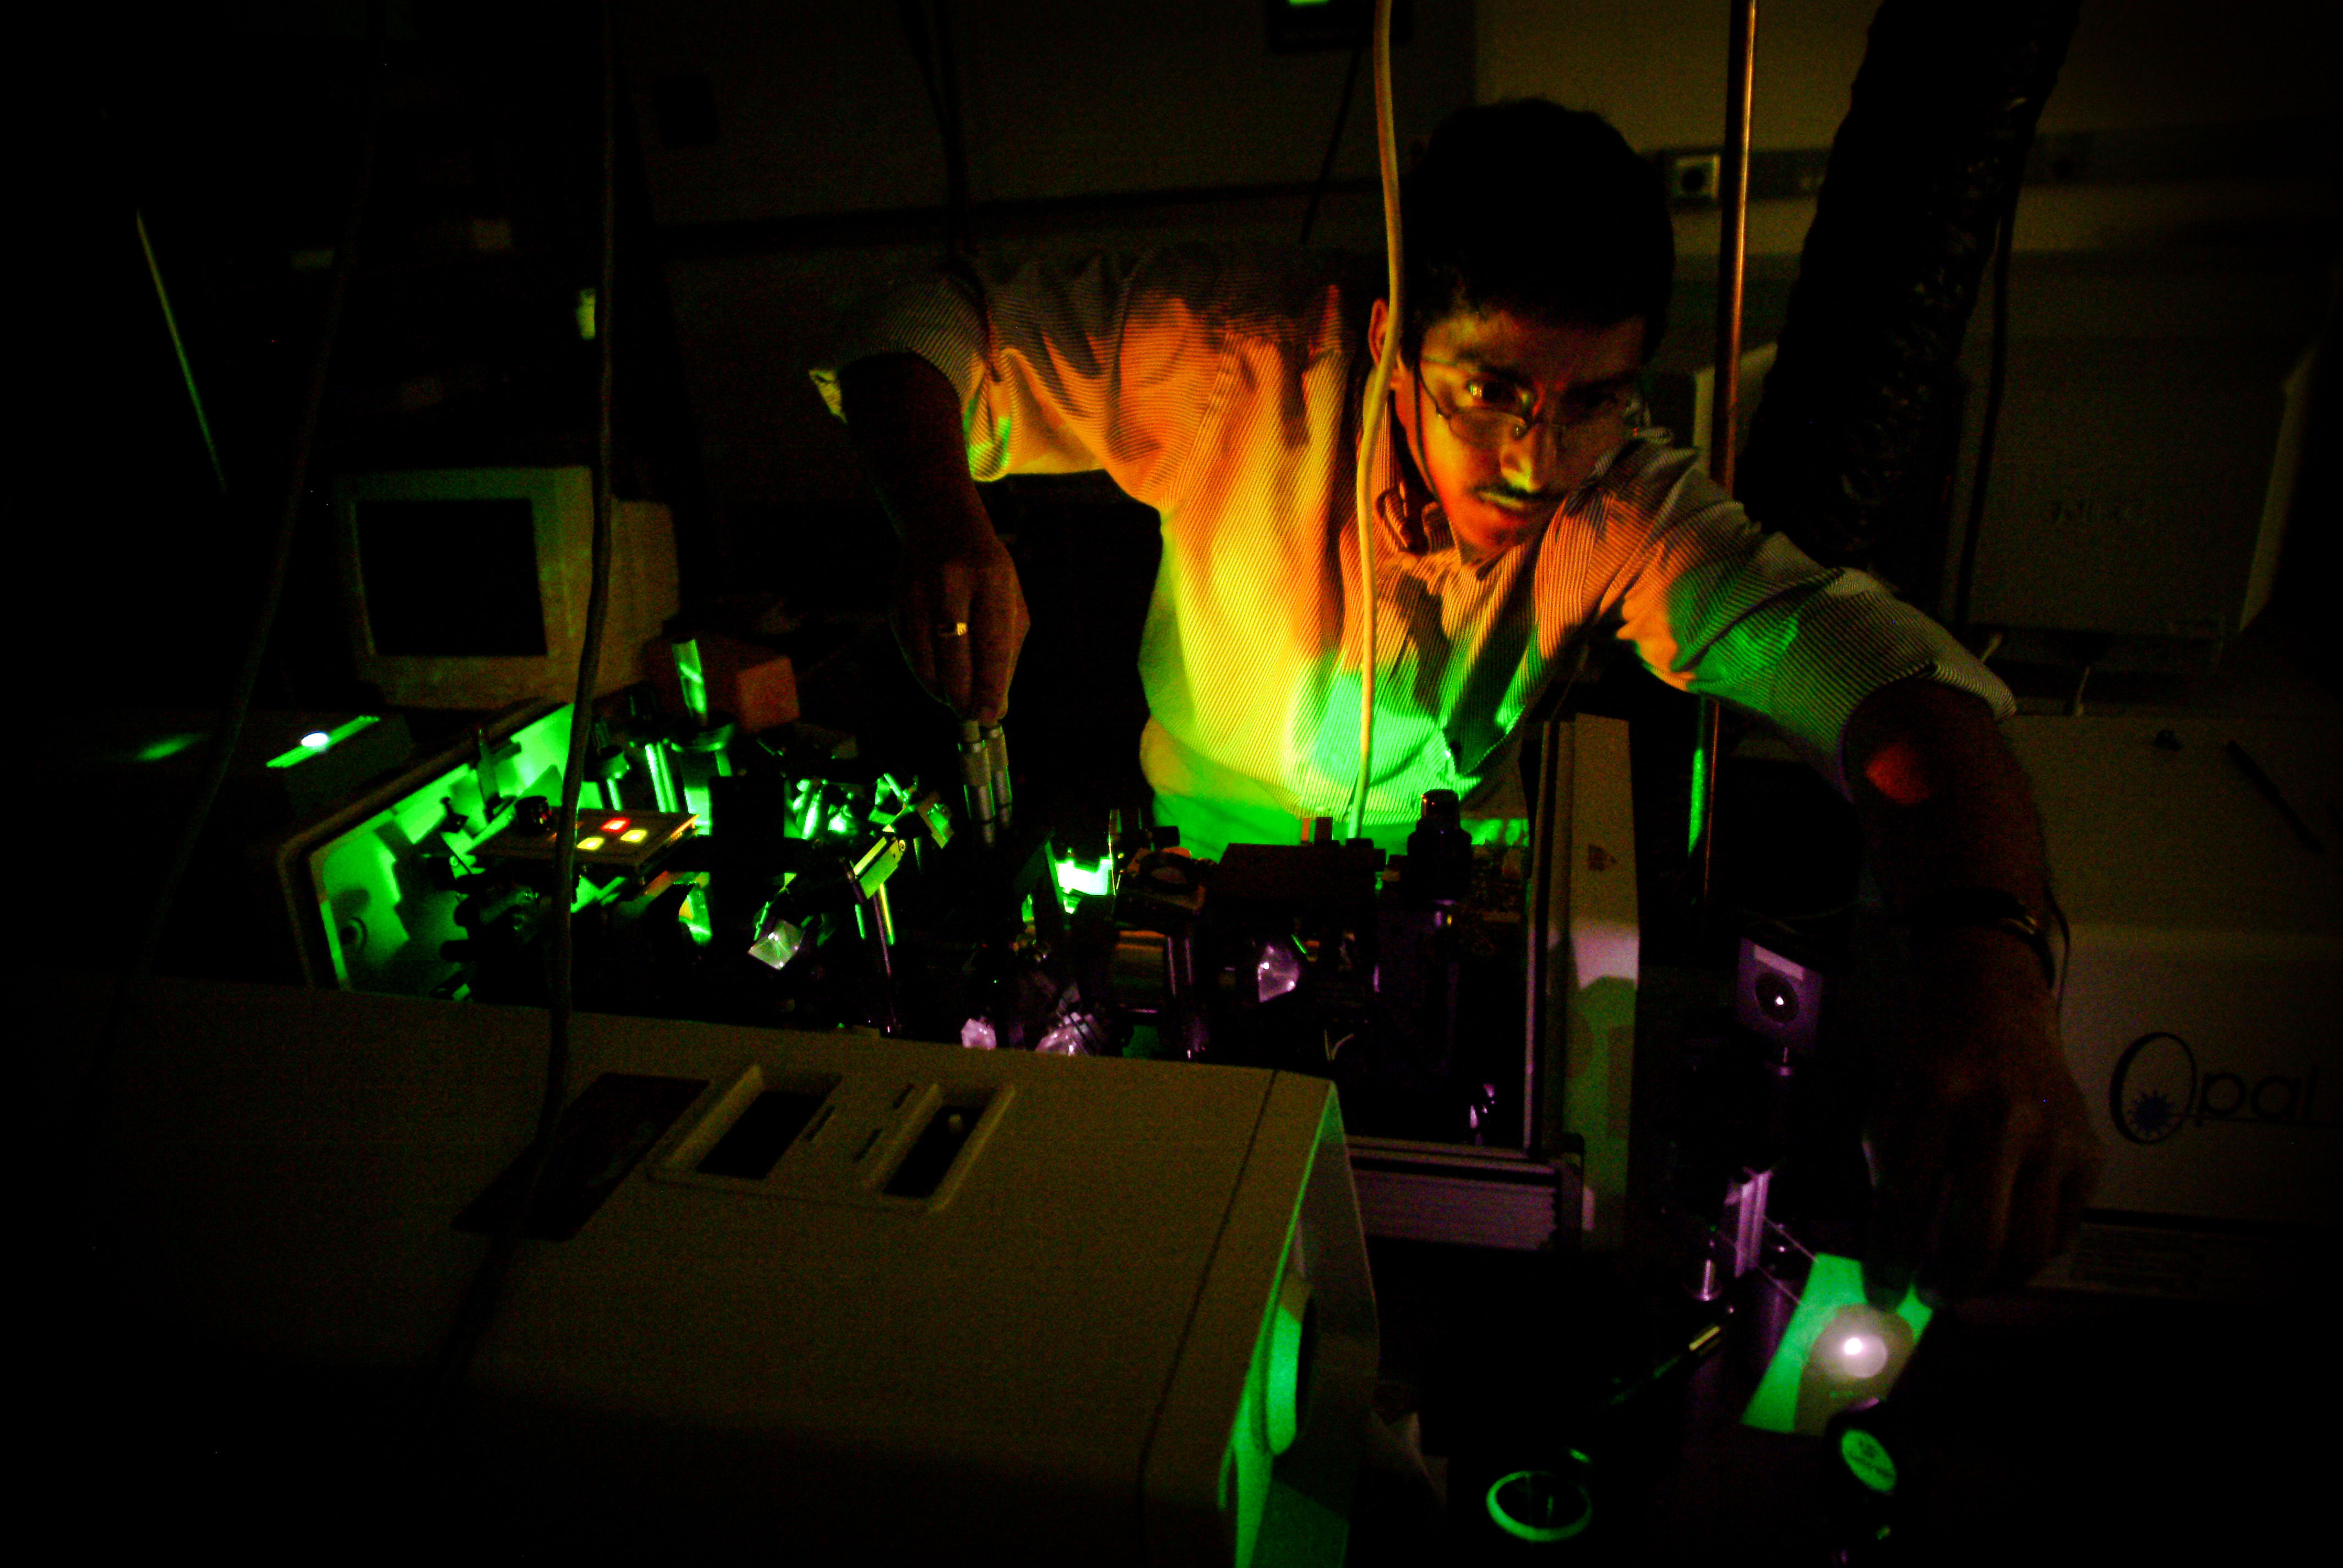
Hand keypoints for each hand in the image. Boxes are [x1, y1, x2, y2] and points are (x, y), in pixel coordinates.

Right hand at [892, 532, 1029, 721]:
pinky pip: (909, 652)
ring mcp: (917, 591)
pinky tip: (938, 680)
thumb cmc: (987, 576)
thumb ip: (1007, 654)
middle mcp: (951, 582)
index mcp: (991, 579)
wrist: (942, 528)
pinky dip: (924, 673)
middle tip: (971, 715)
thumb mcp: (1010, 603)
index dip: (991, 686)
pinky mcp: (896, 602)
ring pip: (925, 658)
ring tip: (955, 700)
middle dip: (963, 694)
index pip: (992, 644)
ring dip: (941, 689)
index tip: (991, 715)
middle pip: (954, 654)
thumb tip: (997, 707)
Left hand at [1861, 928, 2103, 1306]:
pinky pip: (2061, 1231)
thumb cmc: (1931, 1062)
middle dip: (1947, 1283)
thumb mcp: (1891, 1104)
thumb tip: (1890, 1262)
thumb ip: (1889, 1176)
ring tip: (1961, 1282)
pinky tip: (2000, 1253)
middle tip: (1928, 1295)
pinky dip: (2028, 1256)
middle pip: (1979, 1236)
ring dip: (1990, 1282)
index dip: (1889, 1260)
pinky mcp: (2089, 1152)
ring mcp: (2055, 1136)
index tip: (1880, 1294)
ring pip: (2029, 1246)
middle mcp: (2002, 1116)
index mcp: (1937, 1096)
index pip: (1907, 1201)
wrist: (1997, 1009)